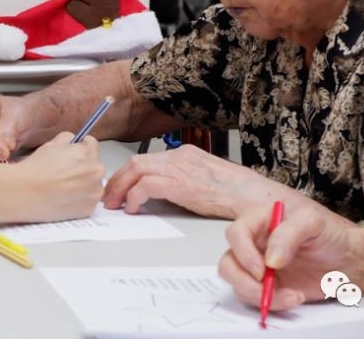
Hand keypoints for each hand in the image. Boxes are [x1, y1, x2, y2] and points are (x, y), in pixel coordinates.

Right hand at [6, 132, 104, 222]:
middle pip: (95, 165)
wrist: (25, 193)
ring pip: (93, 184)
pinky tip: (65, 199)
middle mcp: (96, 172)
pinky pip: (89, 201)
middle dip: (84, 167)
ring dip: (84, 184)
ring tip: (64, 188)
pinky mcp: (88, 209)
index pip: (92, 145)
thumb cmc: (36, 169)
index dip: (81, 147)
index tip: (74, 154)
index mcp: (87, 153)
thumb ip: (67, 139)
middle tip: (65, 173)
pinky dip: (80, 200)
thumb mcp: (50, 145)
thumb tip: (73, 141)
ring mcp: (94, 192)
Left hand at [103, 145, 299, 218]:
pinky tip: (133, 209)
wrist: (254, 196)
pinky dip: (134, 196)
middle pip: (136, 162)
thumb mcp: (206, 182)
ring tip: (114, 204)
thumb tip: (166, 193)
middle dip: (118, 179)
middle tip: (109, 196)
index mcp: (186, 154)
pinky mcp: (179, 183)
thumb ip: (186, 182)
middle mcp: (179, 156)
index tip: (120, 186)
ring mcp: (178, 167)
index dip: (129, 173)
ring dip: (120, 188)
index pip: (148, 159)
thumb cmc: (238, 194)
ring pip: (135, 170)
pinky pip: (145, 186)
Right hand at [216, 201, 360, 311]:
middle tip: (267, 288)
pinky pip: (254, 298)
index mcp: (259, 220)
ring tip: (290, 296)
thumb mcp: (313, 223)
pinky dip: (272, 303)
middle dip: (244, 280)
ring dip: (258, 295)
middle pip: (229, 262)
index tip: (262, 269)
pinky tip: (294, 297)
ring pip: (237, 283)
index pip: (236, 233)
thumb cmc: (330, 236)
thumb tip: (269, 259)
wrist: (347, 262)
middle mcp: (253, 243)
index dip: (243, 252)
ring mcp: (257, 266)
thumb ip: (288, 234)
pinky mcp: (265, 286)